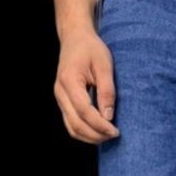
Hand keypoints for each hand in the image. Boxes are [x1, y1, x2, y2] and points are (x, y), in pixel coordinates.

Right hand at [54, 27, 119, 143]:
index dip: (100, 125)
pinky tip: (99, 132)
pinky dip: (84, 132)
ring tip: (108, 136)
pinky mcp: (63, 102)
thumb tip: (108, 116)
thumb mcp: (104, 65)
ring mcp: (59, 98)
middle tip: (114, 135)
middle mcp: (60, 92)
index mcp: (69, 81)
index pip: (84, 111)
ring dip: (90, 137)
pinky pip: (71, 124)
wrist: (75, 38)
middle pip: (76, 124)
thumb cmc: (91, 48)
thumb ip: (106, 91)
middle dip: (96, 134)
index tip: (116, 131)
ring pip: (72, 128)